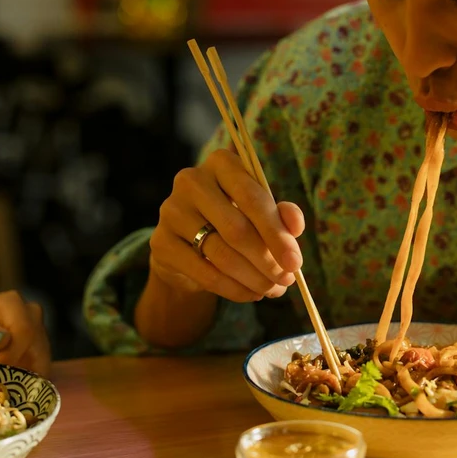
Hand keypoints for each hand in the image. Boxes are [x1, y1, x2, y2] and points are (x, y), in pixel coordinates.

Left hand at [0, 291, 51, 374]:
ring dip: (19, 376)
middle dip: (16, 368)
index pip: (24, 330)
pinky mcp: (41, 350)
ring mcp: (39, 331)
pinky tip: (6, 380)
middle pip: (37, 347)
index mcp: (12, 302)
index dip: (12, 354)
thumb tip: (4, 338)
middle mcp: (31, 313)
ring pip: (41, 361)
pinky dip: (24, 380)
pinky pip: (41, 370)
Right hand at [152, 148, 304, 303]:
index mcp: (221, 163)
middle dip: (267, 260)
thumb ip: (282, 215)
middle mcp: (191, 180)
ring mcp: (171, 210)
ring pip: (221, 254)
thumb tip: (295, 227)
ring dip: (253, 278)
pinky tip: (250, 294)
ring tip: (272, 289)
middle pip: (237, 228)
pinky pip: (204, 273)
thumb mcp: (261, 212)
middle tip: (286, 281)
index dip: (277, 233)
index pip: (252, 197)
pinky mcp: (160, 242)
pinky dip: (233, 289)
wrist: (189, 243)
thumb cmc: (233, 219)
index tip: (295, 262)